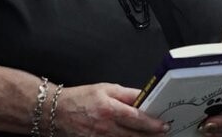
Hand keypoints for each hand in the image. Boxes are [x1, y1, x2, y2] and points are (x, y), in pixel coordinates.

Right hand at [53, 83, 168, 136]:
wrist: (57, 111)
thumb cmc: (82, 97)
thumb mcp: (106, 89)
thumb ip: (127, 94)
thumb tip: (145, 96)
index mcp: (109, 109)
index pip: (136, 118)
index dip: (152, 123)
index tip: (164, 124)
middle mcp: (105, 126)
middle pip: (133, 134)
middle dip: (151, 135)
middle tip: (164, 134)